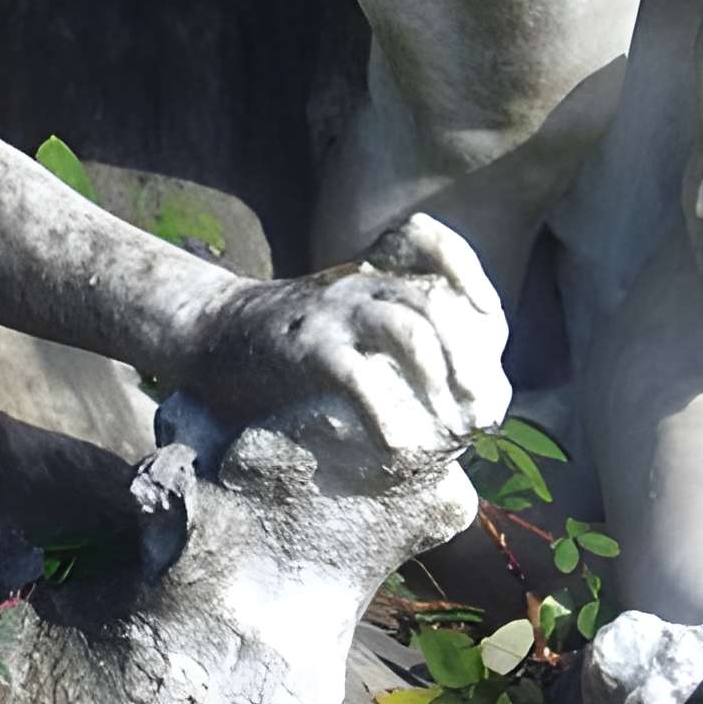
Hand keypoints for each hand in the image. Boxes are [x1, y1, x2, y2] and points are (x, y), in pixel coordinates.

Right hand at [181, 216, 510, 459]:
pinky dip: (384, 414)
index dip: (473, 284)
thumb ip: (388, 335)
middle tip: (482, 411)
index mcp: (372, 272)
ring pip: (408, 329)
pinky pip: (355, 376)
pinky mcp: (304, 348)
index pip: (440, 253)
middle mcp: (359, 284)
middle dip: (470, 358)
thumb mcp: (344, 320)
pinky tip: (397, 449)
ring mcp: (332, 313)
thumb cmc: (286, 343)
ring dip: (440, 380)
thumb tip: (451, 396)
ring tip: (453, 430)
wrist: (211, 334)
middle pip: (437, 302)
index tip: (491, 331)